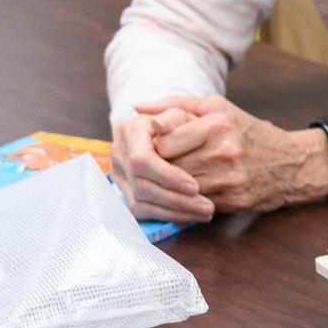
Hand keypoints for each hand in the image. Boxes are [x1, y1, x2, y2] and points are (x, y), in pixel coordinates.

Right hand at [112, 107, 212, 222]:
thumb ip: (173, 113)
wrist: (164, 129)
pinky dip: (166, 216)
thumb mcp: (182, 110)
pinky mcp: (124, 191)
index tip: (195, 186)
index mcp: (130, 131)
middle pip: (141, 186)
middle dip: (176, 199)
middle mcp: (120, 154)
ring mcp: (119, 174)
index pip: (142, 160)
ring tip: (204, 213)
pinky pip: (141, 212)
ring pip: (139, 203)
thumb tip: (156, 122)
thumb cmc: (180, 119)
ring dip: (174, 212)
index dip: (167, 176)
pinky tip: (190, 216)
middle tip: (207, 207)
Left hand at [132, 94, 327, 214]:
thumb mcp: (219, 108)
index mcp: (218, 124)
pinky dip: (184, 199)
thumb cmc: (249, 132)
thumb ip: (177, 105)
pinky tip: (185, 192)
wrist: (291, 163)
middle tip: (153, 166)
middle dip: (157, 168)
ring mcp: (228, 178)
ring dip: (168, 185)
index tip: (152, 148)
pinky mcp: (231, 201)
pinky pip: (193, 203)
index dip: (153, 147)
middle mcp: (223, 151)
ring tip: (167, 178)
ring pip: (177, 187)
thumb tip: (139, 108)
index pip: (163, 142)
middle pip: (168, 166)